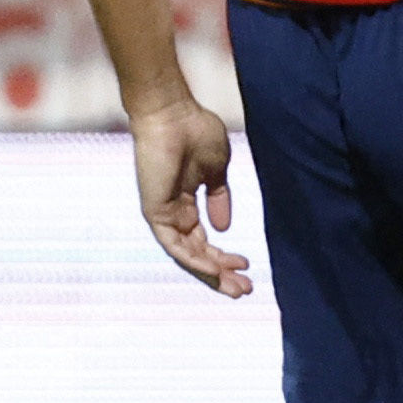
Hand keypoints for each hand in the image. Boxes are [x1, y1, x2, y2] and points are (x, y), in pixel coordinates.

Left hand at [132, 100, 253, 295]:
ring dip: (211, 274)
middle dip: (221, 273)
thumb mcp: (217, 170)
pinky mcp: (155, 212)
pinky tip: (214, 271)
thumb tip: (225, 227)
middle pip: (197, 254)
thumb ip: (220, 198)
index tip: (247, 266)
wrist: (173, 113)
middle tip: (245, 289)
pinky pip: (174, 246)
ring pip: (187, 257)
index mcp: (186, 204)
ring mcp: (163, 214)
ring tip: (236, 288)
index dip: (224, 257)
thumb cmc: (194, 131)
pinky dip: (194, 261)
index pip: (204, 241)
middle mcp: (174, 213)